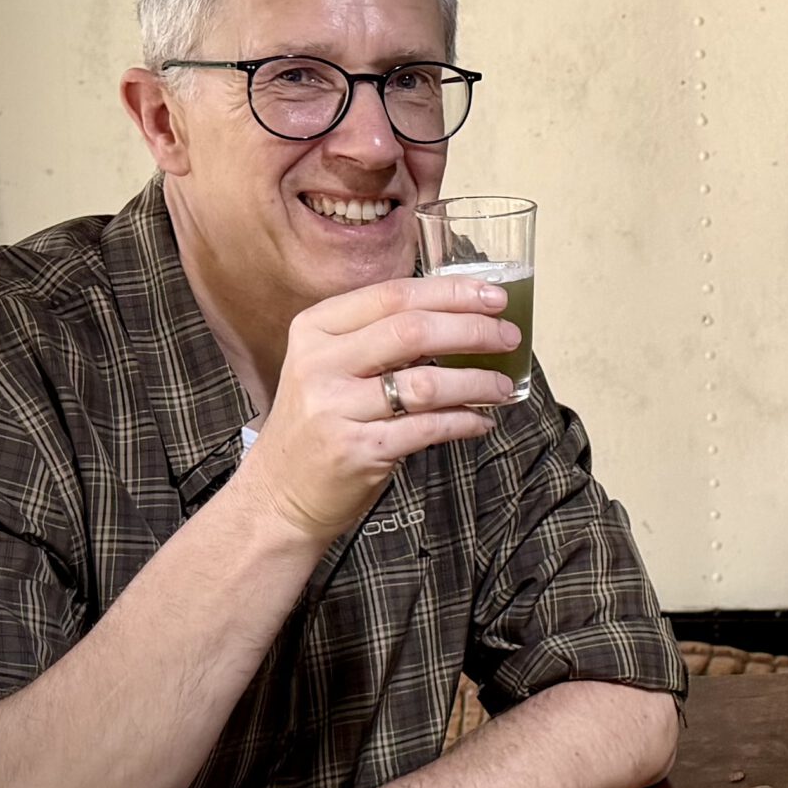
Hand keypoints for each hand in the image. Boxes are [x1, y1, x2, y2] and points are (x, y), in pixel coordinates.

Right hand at [242, 275, 520, 544]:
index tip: (493, 297)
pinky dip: (464, 421)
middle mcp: (320, 363)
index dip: (452, 292)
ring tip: (502, 386)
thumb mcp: (330, 366)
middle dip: (473, 331)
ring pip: (427, 382)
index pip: (393, 295)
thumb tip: (462, 315)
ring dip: (477, 382)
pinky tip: (481, 420)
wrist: (278, 495)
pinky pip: (428, 427)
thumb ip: (379, 337)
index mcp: (315, 329)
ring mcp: (336, 408)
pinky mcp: (358, 450)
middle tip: (509, 337)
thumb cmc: (319, 422)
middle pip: (413, 331)